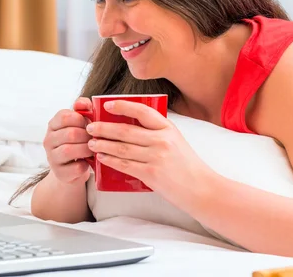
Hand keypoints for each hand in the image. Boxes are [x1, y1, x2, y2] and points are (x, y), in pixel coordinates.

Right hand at [43, 97, 93, 184]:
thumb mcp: (80, 123)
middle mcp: (49, 140)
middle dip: (87, 136)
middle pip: (70, 134)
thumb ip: (83, 109)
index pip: (64, 116)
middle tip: (94, 138)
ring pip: (69, 150)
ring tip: (93, 149)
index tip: (88, 123)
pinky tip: (88, 162)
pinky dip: (85, 165)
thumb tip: (85, 103)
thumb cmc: (78, 141)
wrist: (72, 168)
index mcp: (53, 125)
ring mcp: (52, 157)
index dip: (80, 119)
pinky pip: (75, 167)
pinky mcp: (60, 173)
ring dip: (86, 149)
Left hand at [86, 100, 211, 206]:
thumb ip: (157, 132)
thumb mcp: (176, 141)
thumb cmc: (188, 166)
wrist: (202, 189)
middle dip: (104, 128)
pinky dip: (110, 160)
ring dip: (102, 144)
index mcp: (168, 128)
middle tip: (90, 127)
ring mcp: (156, 157)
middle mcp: (161, 140)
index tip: (107, 105)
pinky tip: (101, 158)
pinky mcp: (151, 174)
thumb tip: (130, 127)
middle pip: (125, 130)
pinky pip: (124, 165)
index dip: (122, 106)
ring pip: (121, 147)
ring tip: (91, 143)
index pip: (142, 110)